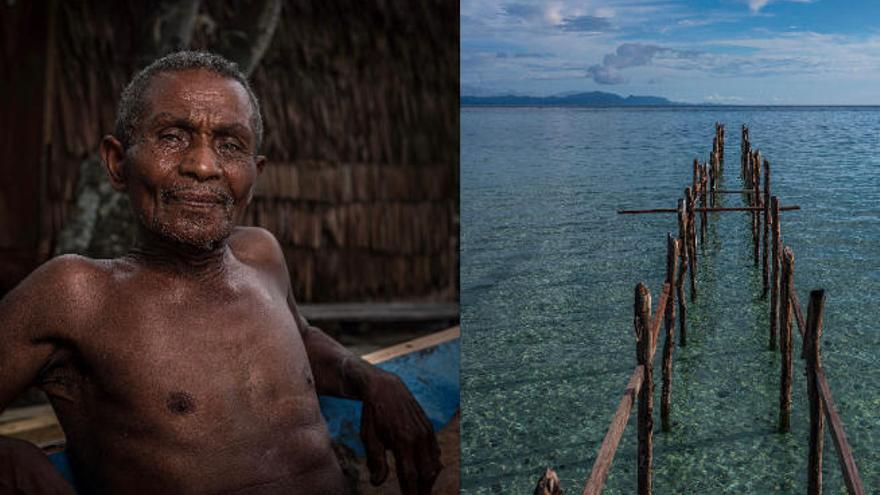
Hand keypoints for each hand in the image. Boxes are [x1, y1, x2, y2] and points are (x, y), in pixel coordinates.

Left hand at [360, 369, 441, 494]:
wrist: (385, 387)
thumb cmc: (373, 414)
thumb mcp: (368, 437)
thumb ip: (375, 461)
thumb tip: (377, 483)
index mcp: (402, 440)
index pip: (409, 475)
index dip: (410, 492)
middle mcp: (418, 436)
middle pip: (426, 473)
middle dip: (423, 490)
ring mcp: (426, 431)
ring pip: (434, 463)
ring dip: (429, 479)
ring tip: (421, 490)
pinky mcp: (429, 427)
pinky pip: (435, 451)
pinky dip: (432, 464)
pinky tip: (425, 472)